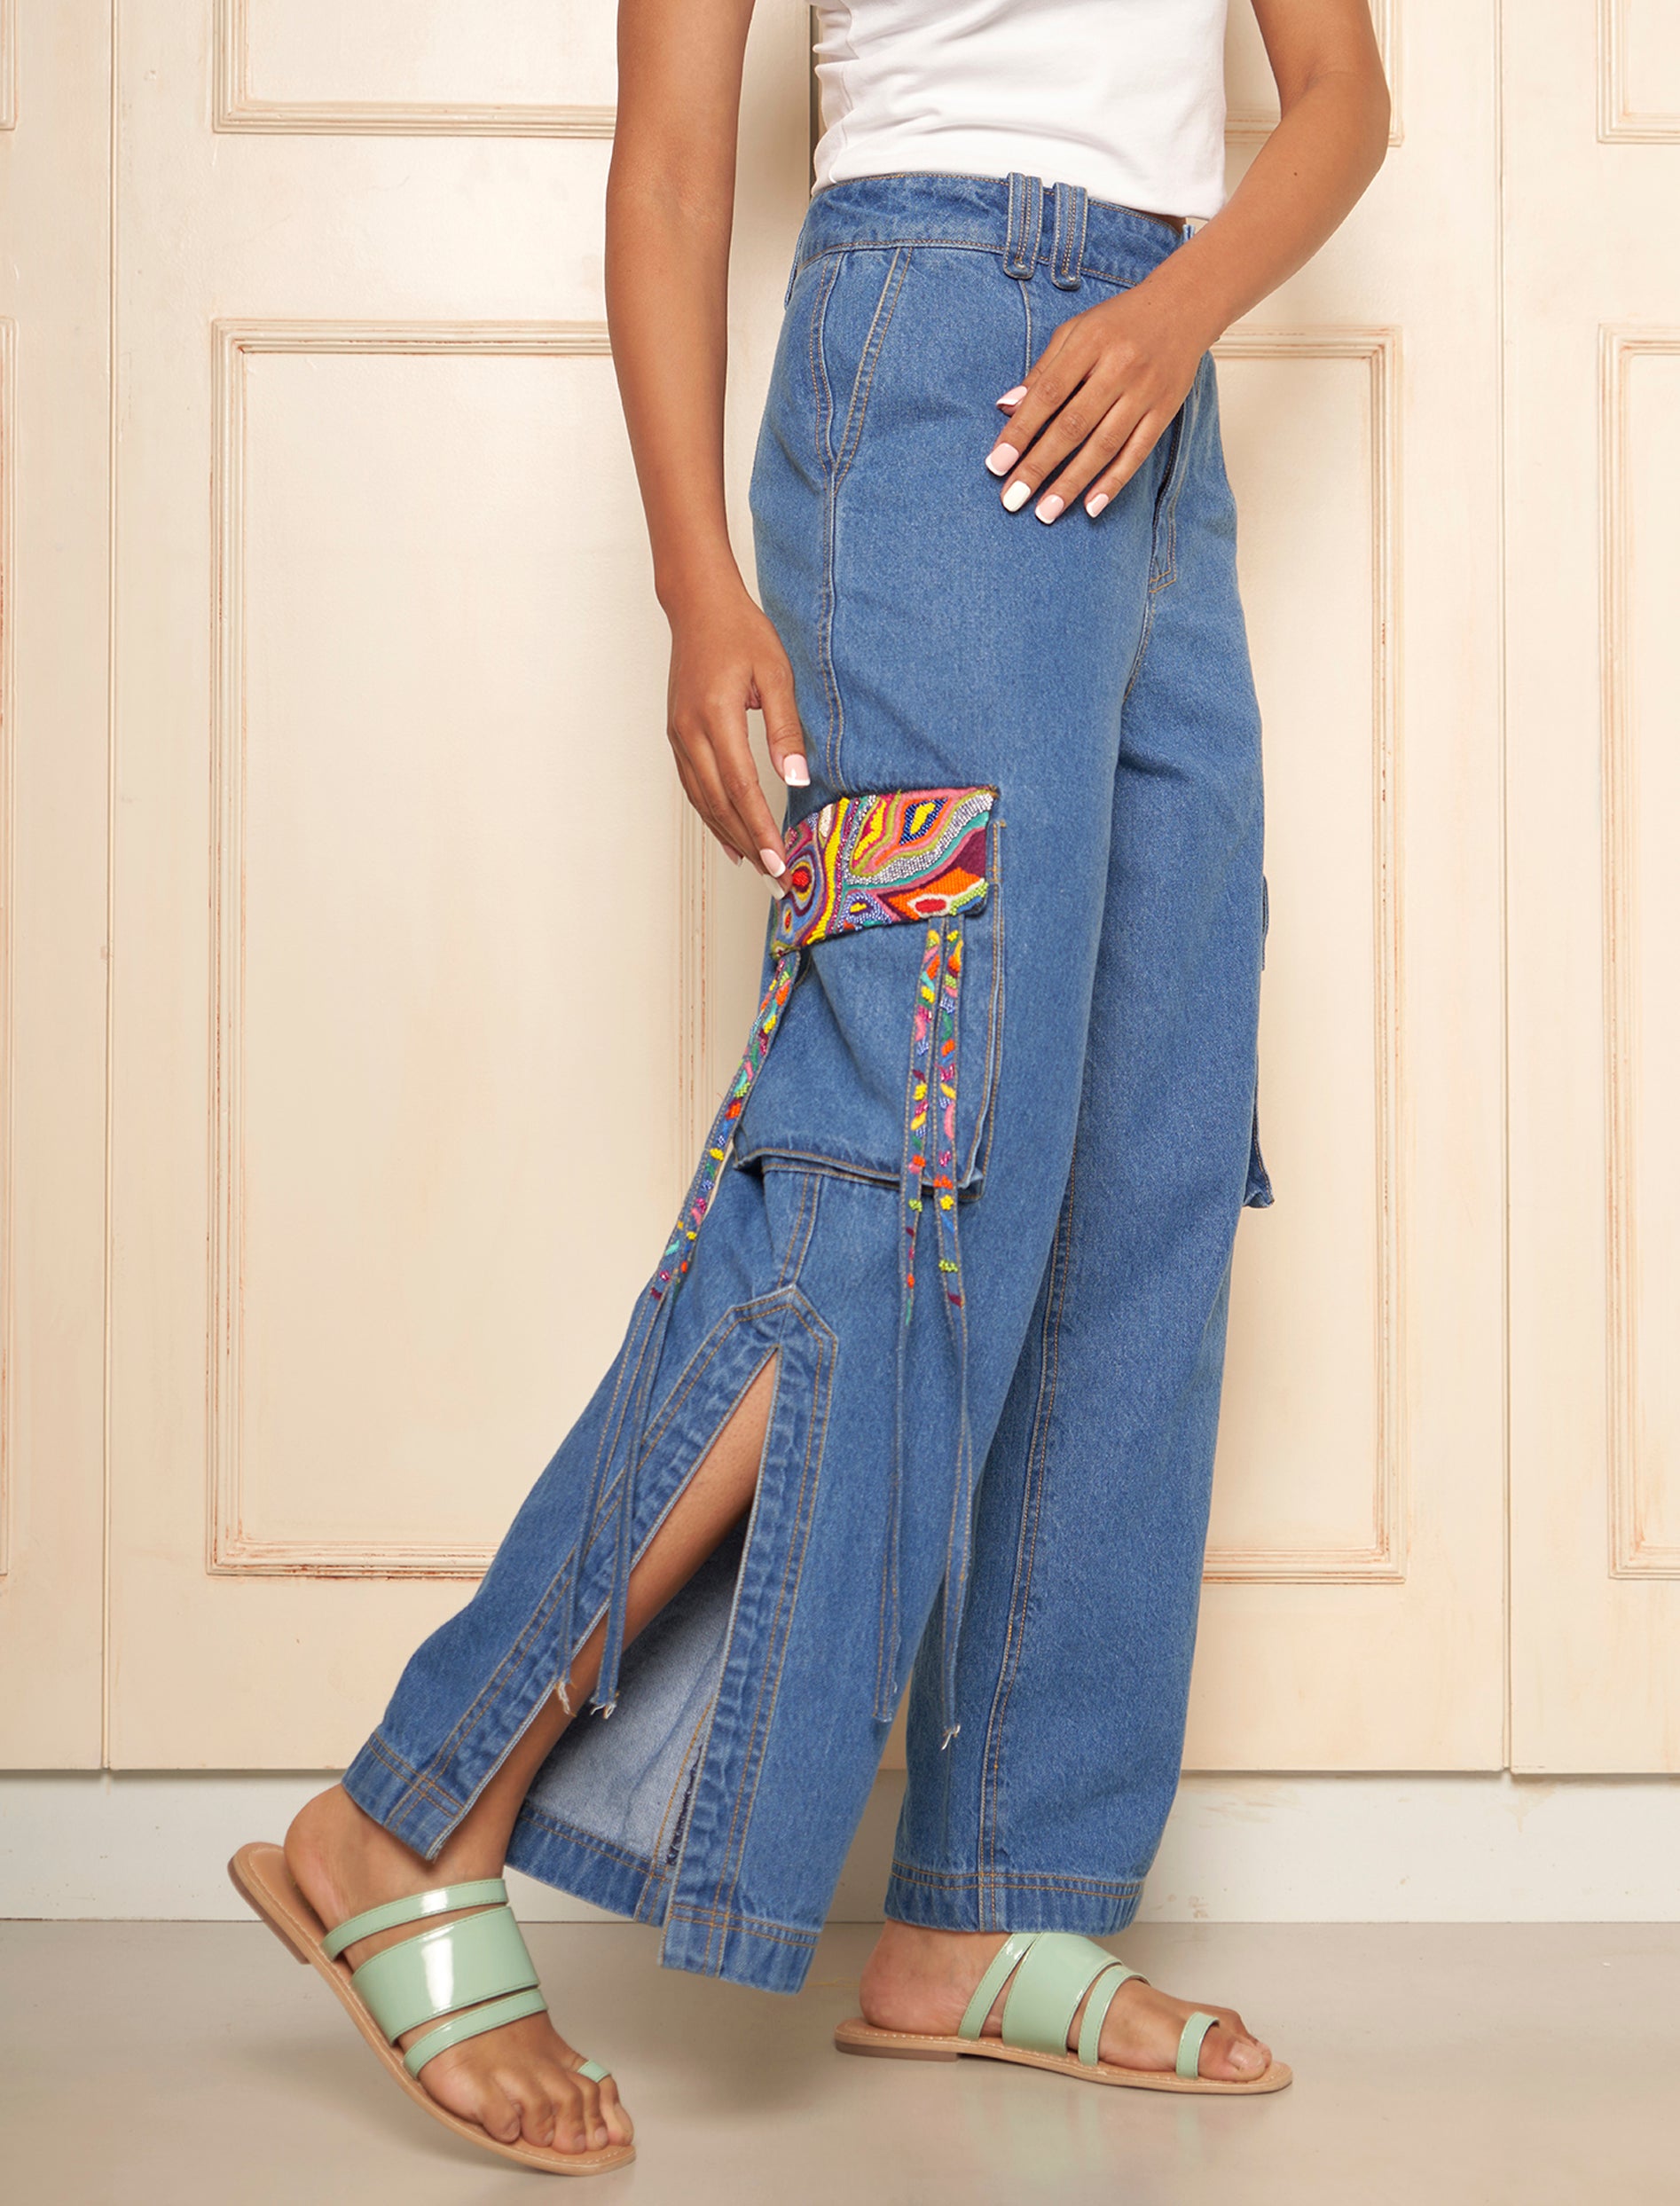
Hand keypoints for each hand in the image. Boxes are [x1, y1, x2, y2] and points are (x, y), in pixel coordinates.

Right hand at [664, 583, 808, 885]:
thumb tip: (797, 780)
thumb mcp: (776, 673)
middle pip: (719, 804)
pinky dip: (712, 818)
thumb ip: (785, 729)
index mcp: (715, 716)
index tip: (779, 860)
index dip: (759, 828)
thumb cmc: (741, 633)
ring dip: (730, 838)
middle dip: (748, 845)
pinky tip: (730, 839)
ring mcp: (678, 737)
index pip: (741, 786)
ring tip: (757, 868)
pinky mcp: (677, 737)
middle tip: (776, 879)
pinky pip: (694, 788)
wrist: (698, 607)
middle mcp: (689, 732)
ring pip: (703, 801)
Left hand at [984, 281, 1210, 522]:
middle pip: (1073, 425)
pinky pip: (1137, 452)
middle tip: (1012, 499)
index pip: (1048, 394)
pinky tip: (1092, 506)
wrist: (1183, 306)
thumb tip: (1006, 407)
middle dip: (1039, 466)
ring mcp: (1145, 391)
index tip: (997, 464)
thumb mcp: (1076, 331)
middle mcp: (1119, 367)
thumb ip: (1043, 370)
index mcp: (1089, 343)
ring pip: (1104, 445)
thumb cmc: (1120, 322)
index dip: (1020, 431)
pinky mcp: (1165, 410)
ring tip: (1046, 512)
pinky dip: (1114, 481)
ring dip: (1072, 482)